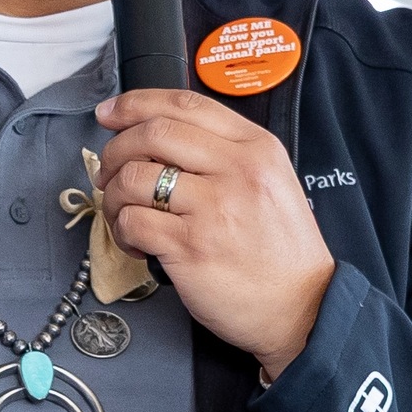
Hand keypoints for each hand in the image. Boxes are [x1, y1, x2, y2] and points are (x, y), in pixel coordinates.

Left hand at [94, 88, 336, 374]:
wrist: (303, 308)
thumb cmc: (282, 252)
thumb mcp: (271, 182)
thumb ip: (225, 154)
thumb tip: (158, 140)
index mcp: (256, 148)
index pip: (185, 104)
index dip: (136, 104)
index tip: (110, 113)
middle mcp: (236, 169)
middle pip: (153, 133)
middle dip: (116, 149)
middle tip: (108, 170)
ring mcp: (213, 208)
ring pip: (134, 176)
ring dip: (114, 194)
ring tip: (122, 212)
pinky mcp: (191, 246)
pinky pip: (133, 222)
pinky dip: (122, 230)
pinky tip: (135, 242)